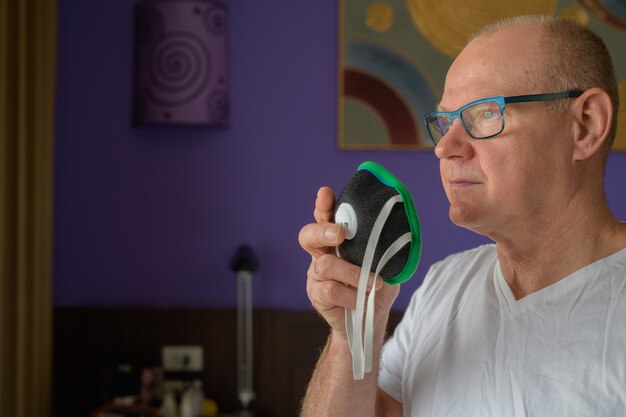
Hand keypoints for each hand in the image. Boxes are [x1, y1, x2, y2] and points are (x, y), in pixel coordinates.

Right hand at [298, 187, 399, 336]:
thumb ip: (386, 247)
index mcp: (337, 239)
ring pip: (325, 265)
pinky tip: (362, 298)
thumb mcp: (386, 264)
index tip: (326, 193)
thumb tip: (400, 229)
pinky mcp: (317, 294)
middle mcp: (322, 253)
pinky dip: (351, 293)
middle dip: (323, 230)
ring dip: (352, 272)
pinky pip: (330, 289)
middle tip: (340, 234)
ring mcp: (317, 274)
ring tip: (372, 282)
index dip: (323, 205)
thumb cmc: (376, 287)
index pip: (326, 216)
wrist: (370, 321)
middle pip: (308, 235)